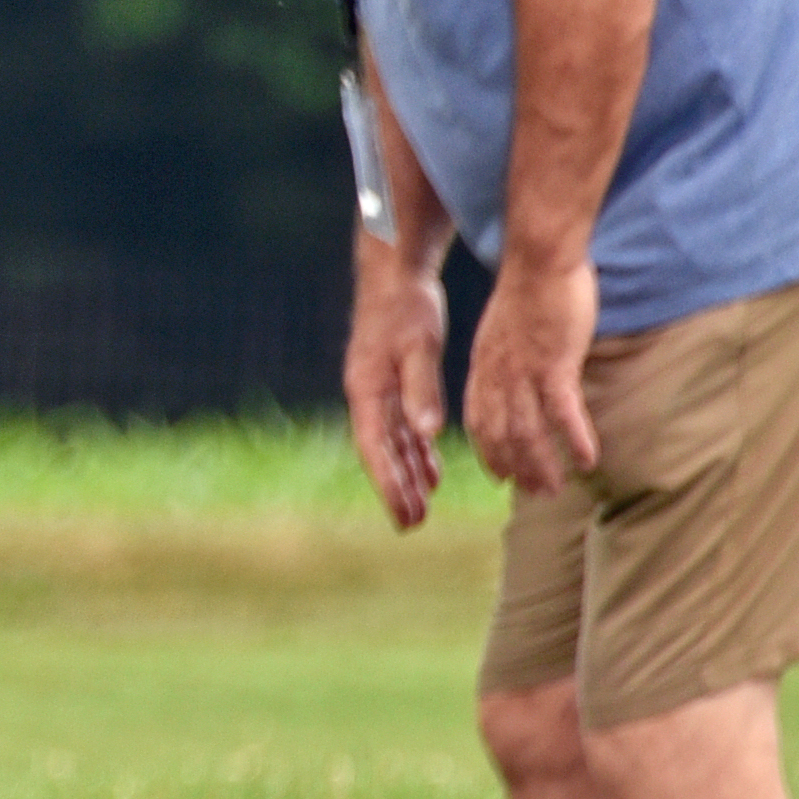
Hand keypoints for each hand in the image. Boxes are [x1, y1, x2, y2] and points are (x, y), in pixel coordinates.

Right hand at [343, 244, 450, 532]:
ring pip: (392, 443)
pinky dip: (415, 451)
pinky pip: (402, 426)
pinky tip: (431, 471)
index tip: (404, 515)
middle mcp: (367, 395)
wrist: (393, 273)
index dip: (389, 484)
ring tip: (421, 508)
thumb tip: (427, 434)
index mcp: (367, 390)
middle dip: (395, 488)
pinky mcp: (390, 380)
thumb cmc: (406, 307)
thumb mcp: (418, 347)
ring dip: (406, 474)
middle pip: (380, 453)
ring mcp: (377, 389)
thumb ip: (422, 390)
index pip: (375, 448)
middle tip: (412, 525)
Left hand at [465, 248, 604, 498]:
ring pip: (529, 432)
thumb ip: (508, 356)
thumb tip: (522, 374)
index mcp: (484, 365)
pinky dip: (573, 440)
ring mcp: (524, 371)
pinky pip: (563, 413)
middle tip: (538, 493)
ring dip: (543, 465)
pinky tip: (588, 460)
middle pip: (502, 435)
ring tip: (557, 488)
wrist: (539, 258)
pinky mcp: (554, 364)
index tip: (500, 475)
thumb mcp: (505, 329)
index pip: (480, 420)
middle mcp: (498, 374)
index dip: (489, 451)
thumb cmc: (530, 288)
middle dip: (517, 469)